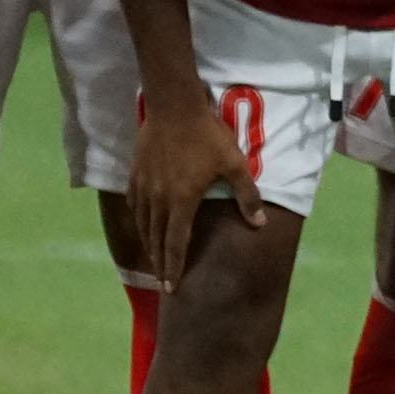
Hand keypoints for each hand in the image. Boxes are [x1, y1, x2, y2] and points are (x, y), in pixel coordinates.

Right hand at [128, 96, 259, 285]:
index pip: (175, 244)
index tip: (171, 287)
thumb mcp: (234, 163)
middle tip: (161, 283)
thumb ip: (247, 195)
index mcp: (182, 201)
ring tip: (153, 260)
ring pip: (143, 225)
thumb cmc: (207, 135)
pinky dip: (138, 222)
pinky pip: (134, 206)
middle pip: (156, 239)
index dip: (173, 267)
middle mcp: (158, 200)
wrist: (174, 106)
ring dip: (148, 245)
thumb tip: (260, 223)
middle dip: (159, 264)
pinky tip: (142, 226)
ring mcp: (144, 187)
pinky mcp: (135, 175)